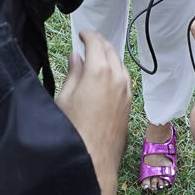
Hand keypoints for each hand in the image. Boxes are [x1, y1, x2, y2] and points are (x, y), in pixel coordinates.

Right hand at [53, 34, 130, 194]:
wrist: (93, 161)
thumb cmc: (72, 131)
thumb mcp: (64, 97)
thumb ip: (72, 73)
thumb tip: (76, 57)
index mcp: (99, 71)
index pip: (96, 43)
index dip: (88, 35)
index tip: (81, 33)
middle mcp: (117, 78)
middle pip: (111, 51)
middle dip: (100, 43)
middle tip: (89, 41)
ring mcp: (127, 93)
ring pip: (121, 65)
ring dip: (110, 57)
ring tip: (97, 57)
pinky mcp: (129, 106)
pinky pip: (125, 81)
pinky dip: (117, 72)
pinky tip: (108, 78)